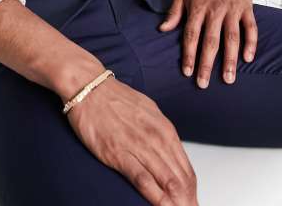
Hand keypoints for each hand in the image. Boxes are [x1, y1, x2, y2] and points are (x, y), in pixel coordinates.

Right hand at [65, 77, 197, 204]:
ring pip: (167, 181)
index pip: (186, 169)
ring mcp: (138, 146)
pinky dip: (156, 197)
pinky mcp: (118, 154)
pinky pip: (142, 180)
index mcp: (164, 128)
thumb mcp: (148, 111)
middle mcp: (156, 138)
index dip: (192, 191)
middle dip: (188, 200)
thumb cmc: (115, 97)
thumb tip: (171, 153)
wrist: (89, 87)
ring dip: (177, 202)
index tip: (192, 202)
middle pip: (180, 179)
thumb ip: (160, 133)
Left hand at [158, 0, 256, 87]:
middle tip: (204, 84)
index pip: (191, 35)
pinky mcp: (247, 8)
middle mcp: (215, 10)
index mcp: (197, 8)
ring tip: (228, 79)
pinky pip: (251, 28)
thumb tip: (162, 29)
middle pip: (210, 40)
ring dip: (230, 59)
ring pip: (232, 37)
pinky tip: (248, 59)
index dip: (189, 54)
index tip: (187, 72)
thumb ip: (173, 13)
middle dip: (207, 64)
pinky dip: (251, 43)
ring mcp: (232, 10)